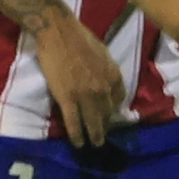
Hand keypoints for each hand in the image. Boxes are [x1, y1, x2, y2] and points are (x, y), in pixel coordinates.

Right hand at [30, 9, 127, 146]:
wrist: (59, 33)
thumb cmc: (80, 38)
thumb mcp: (103, 52)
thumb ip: (106, 69)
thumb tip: (106, 79)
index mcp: (113, 74)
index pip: (119, 98)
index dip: (114, 109)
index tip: (110, 115)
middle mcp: (104, 87)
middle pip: (107, 113)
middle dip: (106, 126)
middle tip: (103, 137)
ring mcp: (86, 94)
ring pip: (93, 121)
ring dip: (95, 135)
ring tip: (94, 145)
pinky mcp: (68, 99)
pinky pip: (74, 122)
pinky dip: (77, 135)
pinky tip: (79, 143)